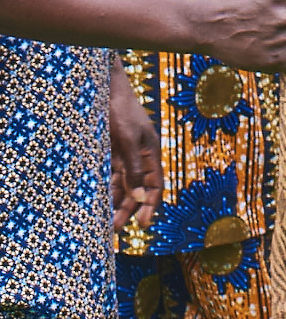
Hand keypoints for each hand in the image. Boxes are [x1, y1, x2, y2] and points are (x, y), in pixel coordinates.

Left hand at [108, 60, 159, 231]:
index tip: (144, 225)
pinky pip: (108, 177)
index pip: (155, 185)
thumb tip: (139, 196)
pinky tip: (97, 203)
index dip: (150, 205)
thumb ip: (134, 168)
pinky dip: (104, 191)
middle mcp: (138, 158)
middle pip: (137, 189)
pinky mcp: (108, 153)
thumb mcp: (128, 140)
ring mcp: (123, 156)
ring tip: (104, 222)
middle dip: (128, 209)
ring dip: (115, 203)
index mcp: (150, 153)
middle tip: (115, 230)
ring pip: (121, 186)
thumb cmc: (120, 110)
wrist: (103, 88)